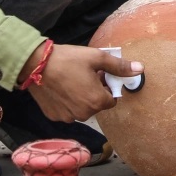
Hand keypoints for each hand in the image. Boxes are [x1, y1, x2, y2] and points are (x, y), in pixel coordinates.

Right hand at [24, 43, 142, 122]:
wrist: (36, 65)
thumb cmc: (68, 60)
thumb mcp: (97, 58)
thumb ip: (120, 66)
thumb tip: (140, 69)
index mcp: (97, 101)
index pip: (112, 99)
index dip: (107, 86)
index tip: (98, 74)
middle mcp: (84, 114)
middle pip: (97, 105)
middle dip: (94, 92)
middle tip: (84, 75)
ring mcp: (68, 117)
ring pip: (82, 109)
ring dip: (81, 98)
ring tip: (71, 80)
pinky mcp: (54, 116)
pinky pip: (67, 111)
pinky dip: (67, 102)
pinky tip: (61, 88)